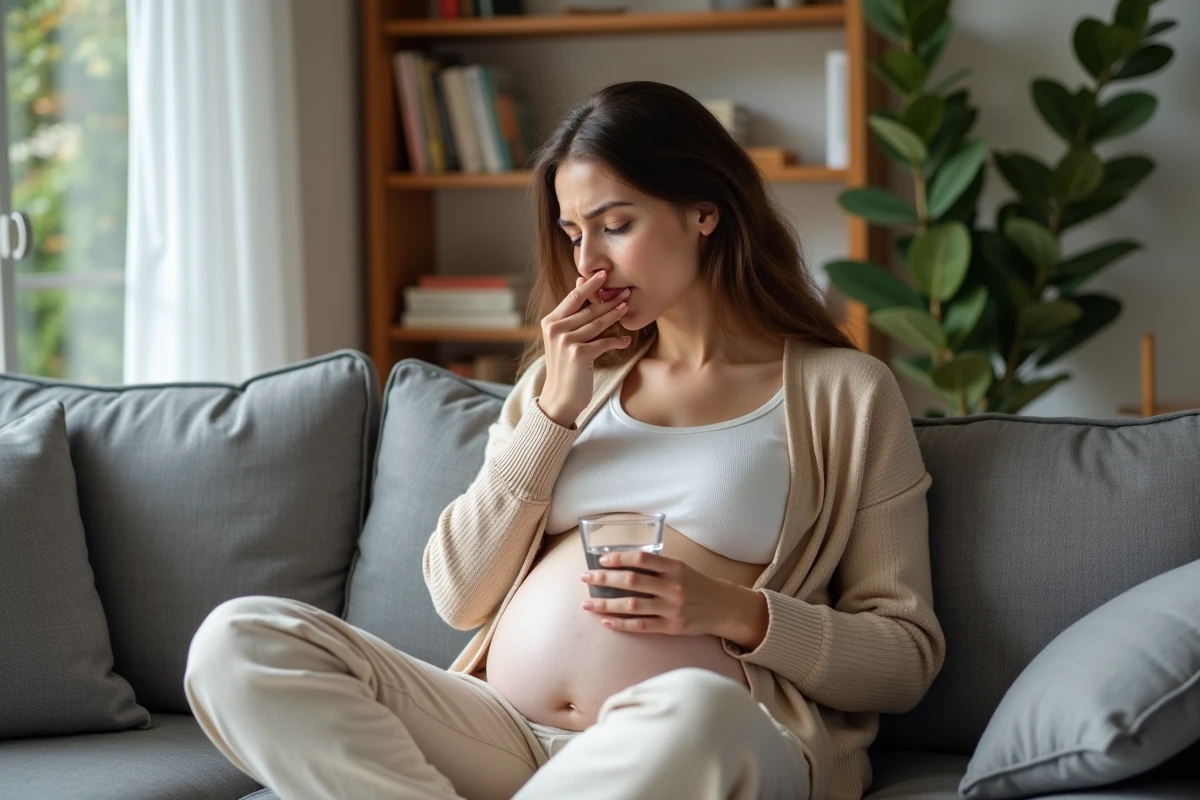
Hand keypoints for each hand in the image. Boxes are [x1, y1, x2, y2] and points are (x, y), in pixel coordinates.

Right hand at [538, 270, 631, 426]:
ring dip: (615, 315)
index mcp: (550, 322)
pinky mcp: (578, 354)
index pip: (574, 297)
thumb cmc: (565, 367)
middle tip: (626, 291)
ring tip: (627, 307)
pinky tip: (625, 341)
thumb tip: (580, 284)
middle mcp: (555, 329)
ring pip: (598, 323)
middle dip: (609, 300)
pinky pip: (603, 342)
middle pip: (589, 309)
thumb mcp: (563, 339)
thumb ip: (572, 316)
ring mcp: (565, 341)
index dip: (590, 284)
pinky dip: (616, 341)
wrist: (560, 398)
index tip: (605, 273)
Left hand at [579, 550, 733, 635]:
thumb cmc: (696, 584)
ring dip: (606, 605)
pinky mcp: (671, 627)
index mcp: (674, 568)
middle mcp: (672, 587)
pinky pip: (641, 626)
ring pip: (632, 605)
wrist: (722, 607)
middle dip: (604, 580)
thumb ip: (657, 567)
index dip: (620, 558)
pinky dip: (622, 624)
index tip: (601, 560)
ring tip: (587, 604)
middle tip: (585, 578)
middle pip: (632, 582)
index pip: (642, 560)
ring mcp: (671, 608)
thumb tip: (622, 565)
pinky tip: (606, 622)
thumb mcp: (681, 568)